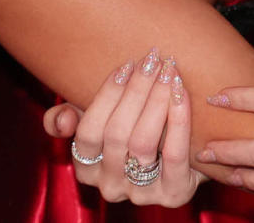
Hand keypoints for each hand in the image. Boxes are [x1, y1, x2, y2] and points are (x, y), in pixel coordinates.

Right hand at [42, 48, 202, 205]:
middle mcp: (109, 186)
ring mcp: (141, 193)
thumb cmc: (140, 128)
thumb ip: (69, 119)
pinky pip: (174, 154)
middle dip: (136, 91)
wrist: (190, 153)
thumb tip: (62, 121)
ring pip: (143, 142)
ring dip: (156, 100)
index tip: (126, 65)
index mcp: (87, 169)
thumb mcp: (102, 120)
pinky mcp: (174, 194)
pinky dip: (178, 119)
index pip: (88, 133)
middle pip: (117, 134)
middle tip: (153, 60)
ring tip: (168, 72)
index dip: (106, 96)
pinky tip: (181, 93)